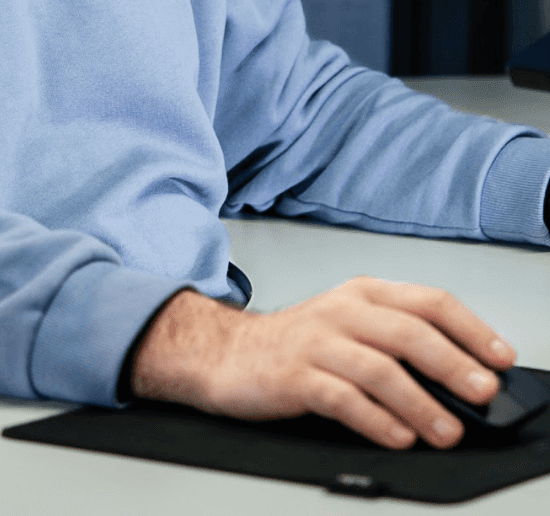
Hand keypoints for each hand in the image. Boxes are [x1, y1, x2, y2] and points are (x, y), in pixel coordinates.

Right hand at [130, 277, 515, 448]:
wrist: (226, 353)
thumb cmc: (297, 345)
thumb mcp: (351, 327)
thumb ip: (399, 343)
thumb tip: (463, 378)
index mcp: (363, 294)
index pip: (428, 300)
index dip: (471, 328)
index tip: (502, 356)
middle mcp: (342, 311)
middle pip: (408, 331)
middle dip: (453, 363)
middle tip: (483, 392)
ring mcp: (316, 342)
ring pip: (378, 367)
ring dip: (419, 402)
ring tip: (446, 430)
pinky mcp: (293, 376)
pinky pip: (341, 398)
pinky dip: (375, 419)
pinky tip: (397, 436)